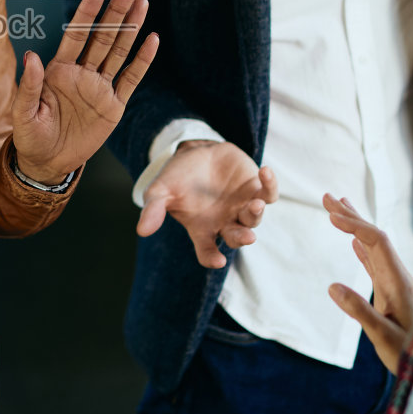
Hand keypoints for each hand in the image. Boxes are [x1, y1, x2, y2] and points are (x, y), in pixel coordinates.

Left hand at [10, 0, 158, 183]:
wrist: (48, 162)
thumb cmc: (30, 136)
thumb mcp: (23, 113)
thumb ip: (29, 85)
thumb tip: (31, 55)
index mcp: (59, 70)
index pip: (76, 35)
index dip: (87, 13)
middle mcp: (82, 73)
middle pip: (103, 37)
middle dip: (116, 12)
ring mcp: (100, 87)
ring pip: (119, 52)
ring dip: (131, 28)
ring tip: (142, 2)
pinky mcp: (113, 105)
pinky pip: (131, 80)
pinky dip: (142, 61)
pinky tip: (152, 40)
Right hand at [138, 141, 278, 266]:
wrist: (195, 153)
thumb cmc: (177, 177)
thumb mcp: (161, 191)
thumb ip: (154, 209)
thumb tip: (142, 230)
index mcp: (202, 229)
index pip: (207, 250)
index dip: (212, 257)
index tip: (217, 260)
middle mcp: (225, 222)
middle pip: (236, 236)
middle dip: (241, 237)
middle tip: (247, 237)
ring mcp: (242, 206)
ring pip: (255, 218)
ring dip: (256, 213)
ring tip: (255, 204)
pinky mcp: (255, 188)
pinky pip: (268, 193)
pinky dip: (270, 185)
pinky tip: (266, 171)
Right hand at [324, 193, 412, 370]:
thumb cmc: (409, 353)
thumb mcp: (382, 335)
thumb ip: (359, 310)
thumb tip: (332, 286)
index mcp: (398, 281)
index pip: (376, 241)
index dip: (354, 225)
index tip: (330, 215)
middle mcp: (398, 276)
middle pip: (375, 236)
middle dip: (352, 216)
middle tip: (327, 197)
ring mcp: (395, 284)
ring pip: (373, 247)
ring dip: (355, 227)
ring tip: (337, 209)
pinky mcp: (391, 293)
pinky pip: (374, 262)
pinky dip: (361, 248)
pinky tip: (353, 242)